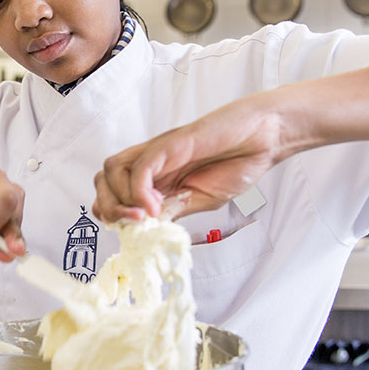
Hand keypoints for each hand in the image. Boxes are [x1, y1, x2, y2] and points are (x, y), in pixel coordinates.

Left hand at [93, 96, 283, 221]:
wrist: (265, 136)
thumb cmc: (237, 162)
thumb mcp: (199, 199)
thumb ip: (173, 211)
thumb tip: (146, 230)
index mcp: (154, 177)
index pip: (111, 192)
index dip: (112, 213)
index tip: (131, 232)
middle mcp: (150, 162)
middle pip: (103, 179)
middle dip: (109, 208)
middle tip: (134, 227)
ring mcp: (158, 152)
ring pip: (112, 170)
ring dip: (121, 200)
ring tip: (145, 218)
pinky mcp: (172, 143)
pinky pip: (142, 167)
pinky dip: (140, 191)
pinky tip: (156, 207)